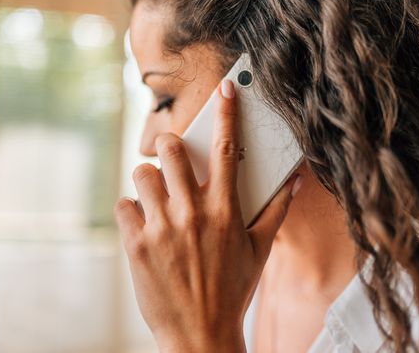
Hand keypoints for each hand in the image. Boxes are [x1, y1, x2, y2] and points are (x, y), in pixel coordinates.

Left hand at [114, 79, 302, 352]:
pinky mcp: (137, 245)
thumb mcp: (259, 251)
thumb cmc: (233, 290)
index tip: (225, 90)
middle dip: (171, 146)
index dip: (227, 114)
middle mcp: (193, 213)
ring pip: (143, 174)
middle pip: (173, 150)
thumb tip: (293, 183)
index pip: (227, 149)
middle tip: (174, 160)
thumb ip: (275, 212)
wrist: (201, 335)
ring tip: (157, 199)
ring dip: (149, 181)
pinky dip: (132, 211)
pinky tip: (144, 227)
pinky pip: (125, 206)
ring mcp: (163, 228)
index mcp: (226, 210)